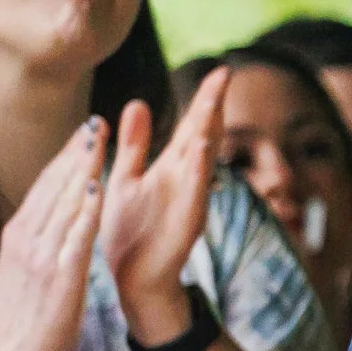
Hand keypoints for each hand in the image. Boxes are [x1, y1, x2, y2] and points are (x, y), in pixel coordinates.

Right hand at [0, 116, 105, 350]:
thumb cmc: (26, 311)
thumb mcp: (25, 264)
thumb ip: (38, 235)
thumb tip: (53, 208)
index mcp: (19, 232)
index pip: (46, 184)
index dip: (67, 155)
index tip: (86, 130)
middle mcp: (26, 237)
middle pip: (55, 184)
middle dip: (78, 151)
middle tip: (98, 121)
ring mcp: (41, 254)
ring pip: (65, 201)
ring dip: (84, 168)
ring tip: (102, 140)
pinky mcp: (59, 274)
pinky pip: (75, 235)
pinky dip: (86, 210)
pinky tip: (99, 189)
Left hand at [102, 68, 226, 342]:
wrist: (135, 280)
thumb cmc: (131, 232)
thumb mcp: (127, 178)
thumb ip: (135, 144)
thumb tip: (138, 103)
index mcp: (170, 168)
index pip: (192, 126)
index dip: (204, 99)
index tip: (217, 70)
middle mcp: (184, 180)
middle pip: (202, 134)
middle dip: (212, 105)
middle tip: (224, 73)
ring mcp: (189, 200)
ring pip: (203, 159)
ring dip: (209, 130)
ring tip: (213, 101)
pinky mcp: (186, 222)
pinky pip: (195, 192)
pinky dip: (198, 171)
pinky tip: (200, 149)